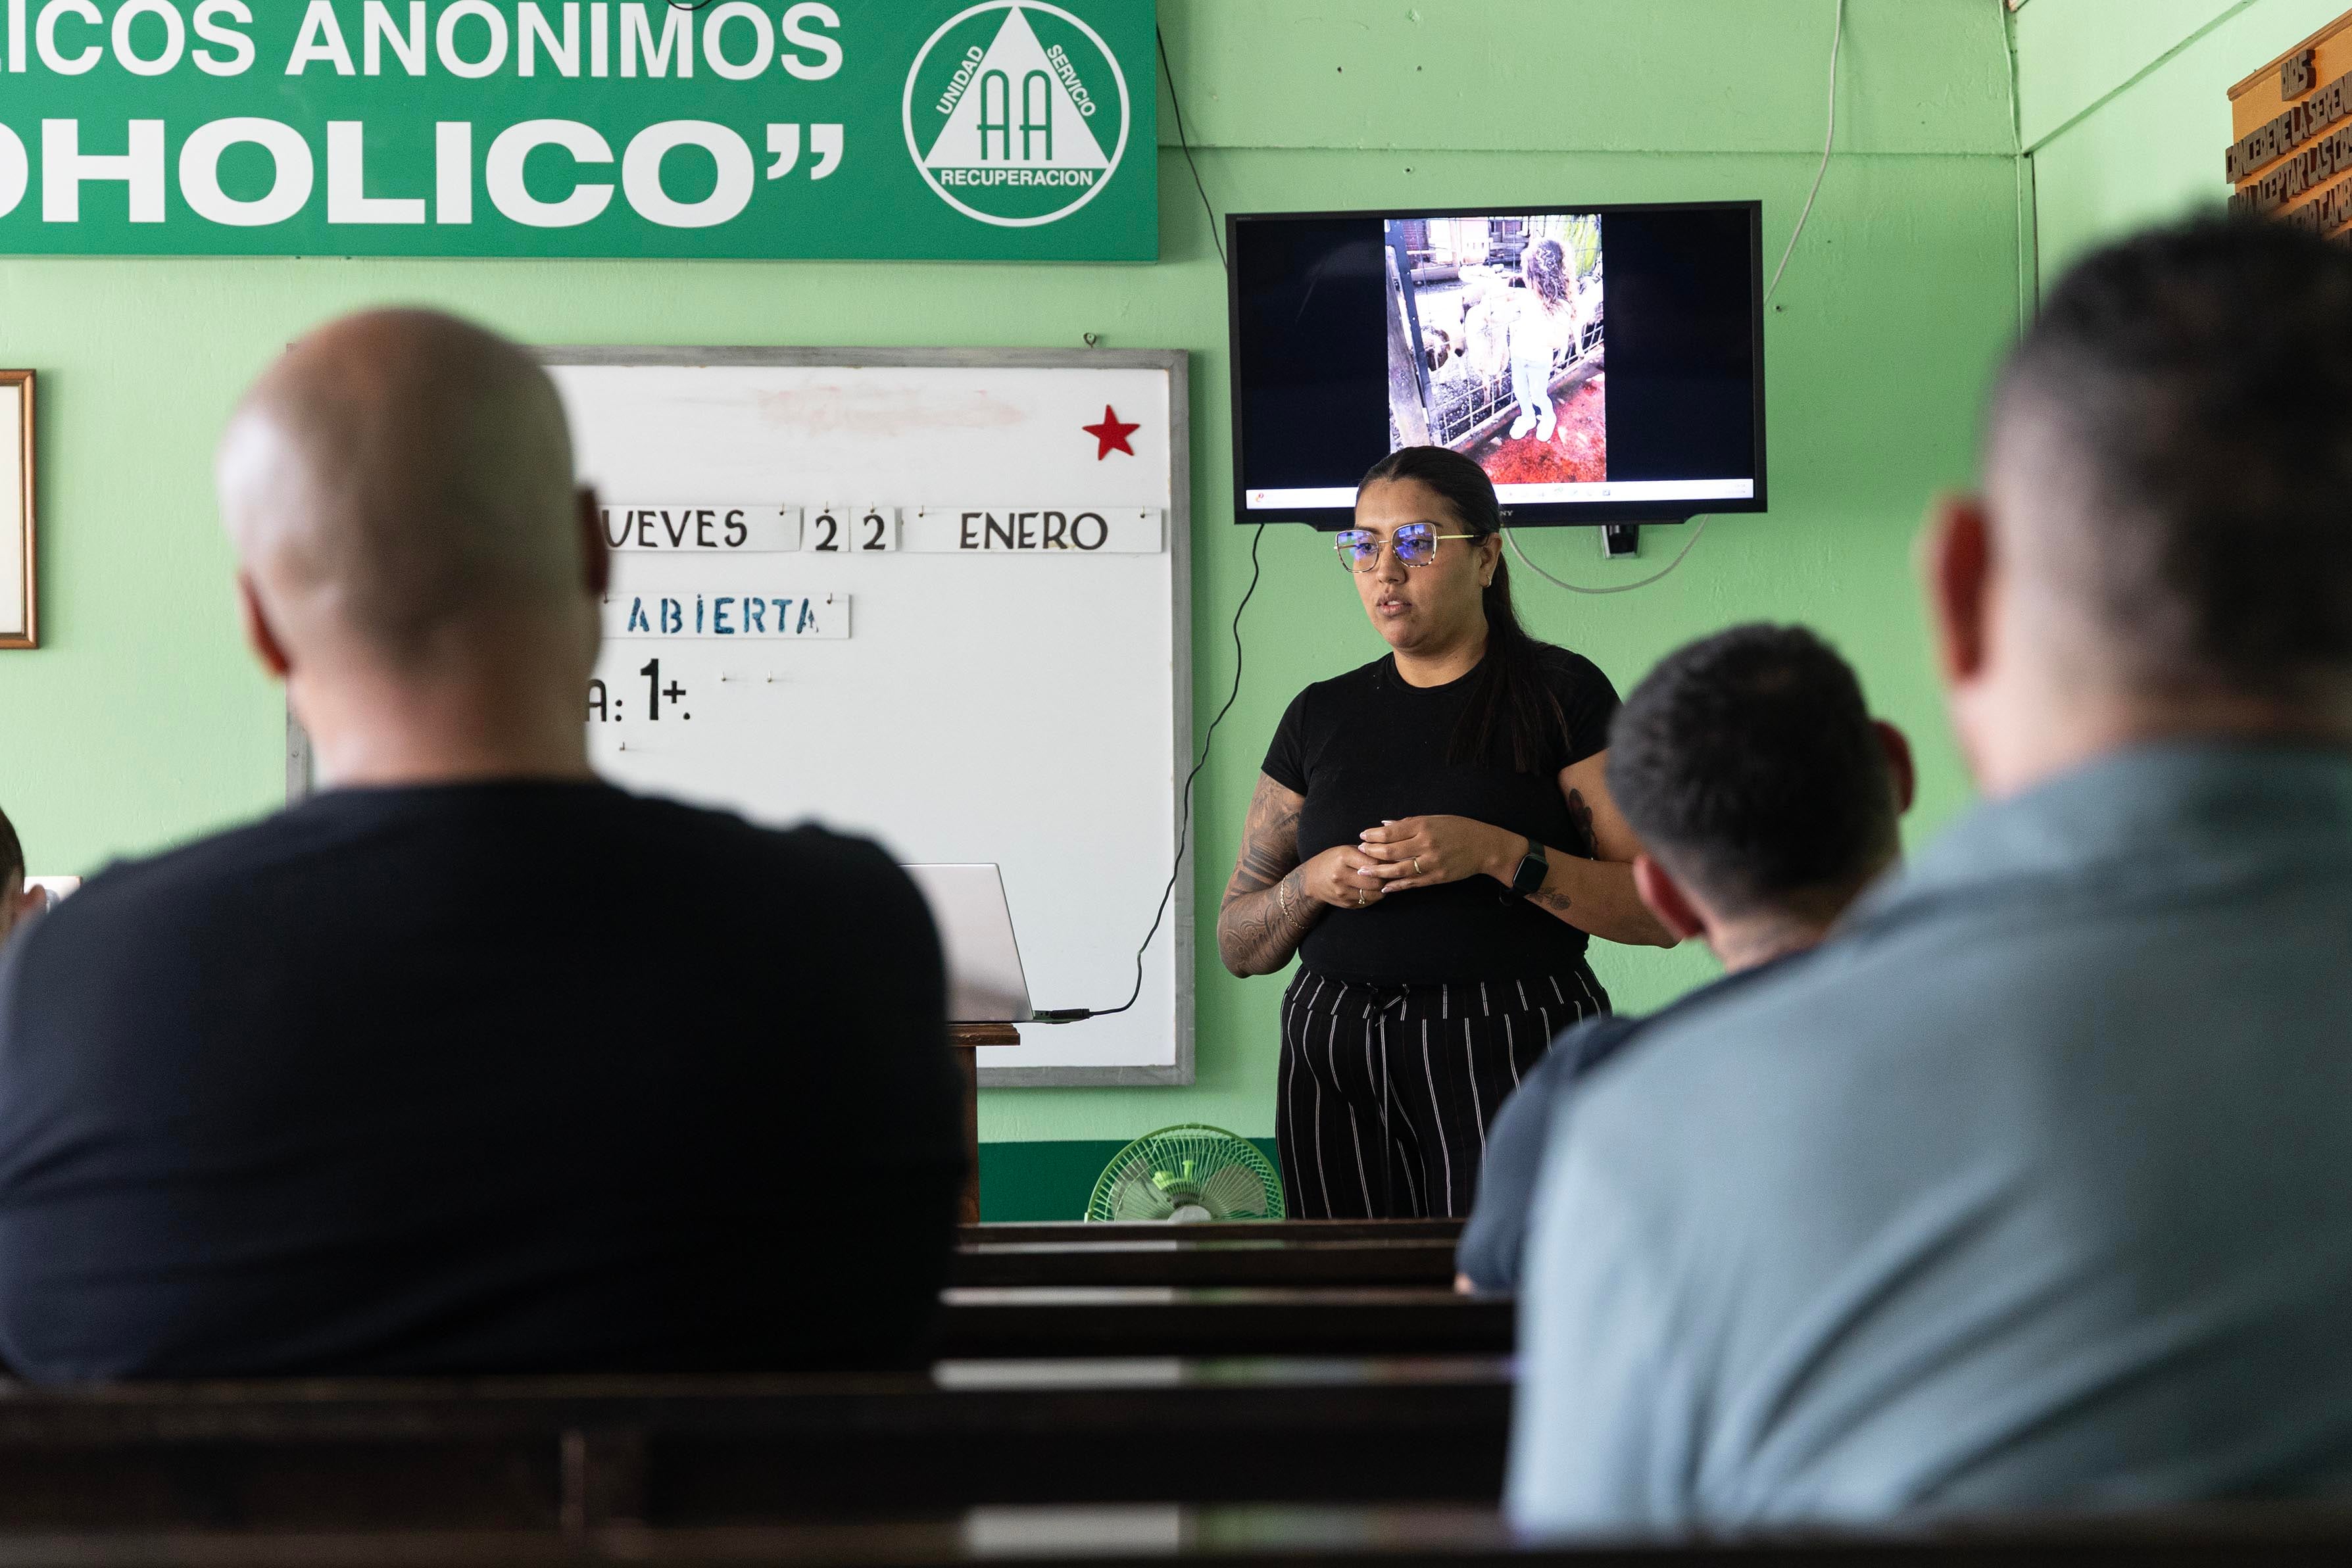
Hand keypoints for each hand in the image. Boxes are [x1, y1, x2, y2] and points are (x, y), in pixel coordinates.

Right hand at [1297, 844, 1389, 909]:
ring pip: (1376, 894)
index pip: (1375, 862)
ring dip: (1382, 888)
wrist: (1311, 880)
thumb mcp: (1346, 850)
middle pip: (1377, 881)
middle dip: (1387, 877)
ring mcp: (1343, 892)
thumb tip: (1392, 856)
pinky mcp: (1346, 903)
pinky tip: (1372, 888)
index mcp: (1343, 858)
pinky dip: (1374, 895)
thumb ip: (1367, 853)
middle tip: (1391, 873)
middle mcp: (1342, 875)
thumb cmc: (1332, 860)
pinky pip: (1369, 901)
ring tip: (1383, 880)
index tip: (1392, 860)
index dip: (1386, 862)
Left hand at [1356, 816, 1518, 893]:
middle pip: (1390, 851)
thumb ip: (1409, 823)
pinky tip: (1385, 886)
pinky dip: (1397, 885)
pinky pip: (1412, 883)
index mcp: (1424, 825)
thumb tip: (1384, 826)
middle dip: (1371, 852)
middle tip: (1359, 853)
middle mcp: (1426, 844)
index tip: (1363, 836)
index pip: (1391, 832)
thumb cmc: (1460, 829)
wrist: (1485, 847)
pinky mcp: (1437, 878)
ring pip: (1398, 869)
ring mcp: (1431, 863)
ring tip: (1364, 871)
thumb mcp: (1435, 819)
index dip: (1373, 835)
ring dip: (1378, 871)